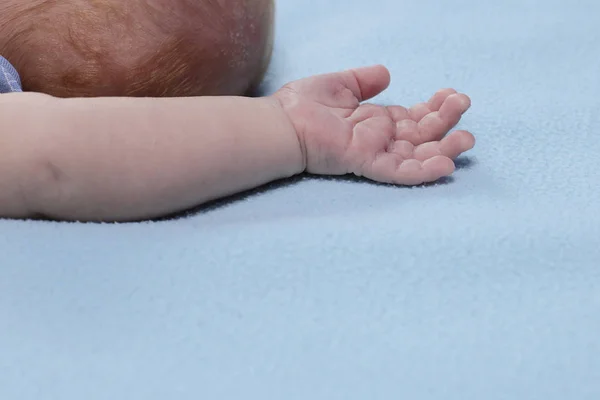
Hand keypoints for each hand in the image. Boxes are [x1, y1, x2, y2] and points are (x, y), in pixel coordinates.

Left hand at [273, 65, 474, 184]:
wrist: (281, 121)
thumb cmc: (303, 104)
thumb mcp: (340, 84)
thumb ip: (364, 81)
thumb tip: (387, 73)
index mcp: (377, 121)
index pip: (414, 117)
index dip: (435, 107)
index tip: (453, 93)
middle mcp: (380, 138)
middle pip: (422, 135)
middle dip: (446, 122)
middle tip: (464, 105)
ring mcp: (374, 152)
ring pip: (417, 156)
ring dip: (444, 149)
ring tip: (467, 139)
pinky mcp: (365, 163)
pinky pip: (399, 172)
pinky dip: (422, 171)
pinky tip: (445, 166)